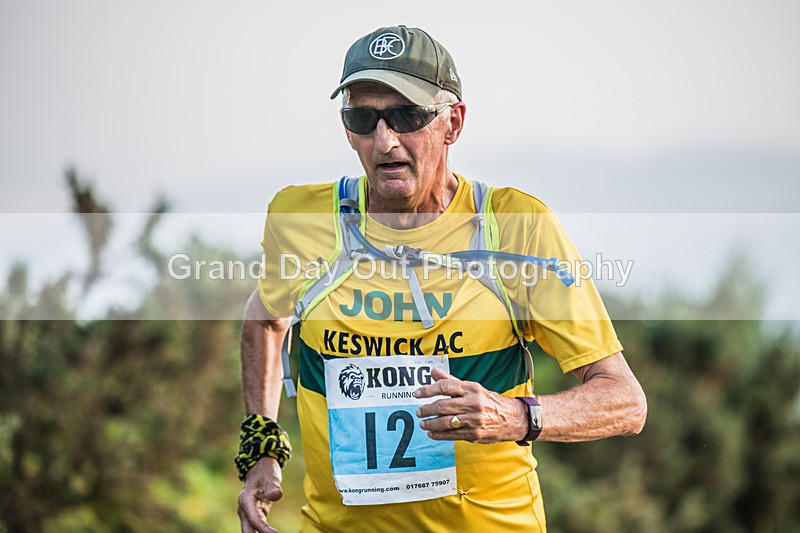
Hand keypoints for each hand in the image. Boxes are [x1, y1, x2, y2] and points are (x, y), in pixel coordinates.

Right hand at [238, 457, 282, 532]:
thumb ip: (273, 486)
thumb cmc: (266, 472)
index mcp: (246, 500)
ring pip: (250, 530)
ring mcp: (248, 512)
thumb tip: (277, 495)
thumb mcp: (271, 477)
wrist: (260, 468)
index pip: (254, 519)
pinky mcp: (254, 514)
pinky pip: (257, 527)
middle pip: (248, 530)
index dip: (263, 530)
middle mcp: (244, 508)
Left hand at [414, 367, 528, 443]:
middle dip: (427, 410)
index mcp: (471, 388)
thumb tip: (432, 371)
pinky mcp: (474, 434)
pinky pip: (452, 435)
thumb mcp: (472, 387)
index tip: (417, 393)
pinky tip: (432, 434)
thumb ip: (451, 380)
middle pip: (443, 406)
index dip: (428, 390)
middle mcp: (473, 403)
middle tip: (419, 412)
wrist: (512, 418)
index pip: (445, 386)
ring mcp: (474, 420)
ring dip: (431, 424)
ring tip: (423, 424)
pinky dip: (439, 435)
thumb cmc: (488, 400)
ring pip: (445, 422)